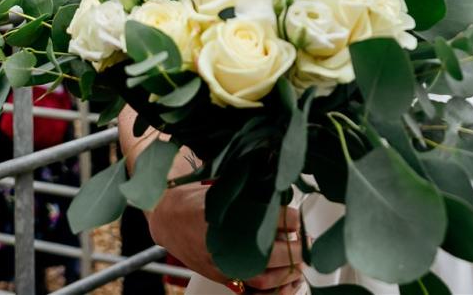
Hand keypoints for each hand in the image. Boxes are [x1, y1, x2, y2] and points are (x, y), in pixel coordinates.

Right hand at [147, 184, 302, 293]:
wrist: (167, 219)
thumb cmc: (193, 202)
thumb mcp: (224, 188)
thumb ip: (251, 192)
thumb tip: (280, 193)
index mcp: (229, 218)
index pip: (274, 221)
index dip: (292, 219)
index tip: (298, 217)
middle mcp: (226, 245)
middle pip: (274, 252)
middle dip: (297, 247)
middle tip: (305, 241)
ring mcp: (223, 265)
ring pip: (266, 277)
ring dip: (289, 270)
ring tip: (299, 260)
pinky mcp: (222, 277)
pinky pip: (253, 290)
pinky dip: (273, 290)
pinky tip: (286, 282)